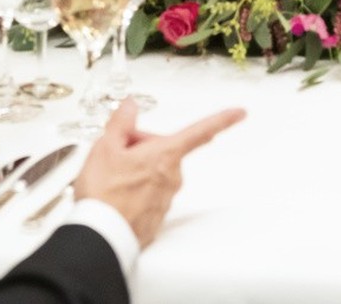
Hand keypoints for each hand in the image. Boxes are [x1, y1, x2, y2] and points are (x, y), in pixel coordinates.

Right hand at [73, 99, 245, 246]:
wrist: (100, 234)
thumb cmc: (103, 194)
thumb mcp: (105, 147)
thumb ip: (121, 121)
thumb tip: (131, 105)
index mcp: (164, 155)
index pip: (199, 132)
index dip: (222, 120)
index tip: (239, 113)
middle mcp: (172, 177)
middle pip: (162, 150)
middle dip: (141, 148)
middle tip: (116, 157)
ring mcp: (166, 198)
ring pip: (154, 171)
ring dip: (136, 169)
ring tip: (112, 179)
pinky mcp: (157, 215)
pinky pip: (149, 192)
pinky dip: (135, 190)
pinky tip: (117, 194)